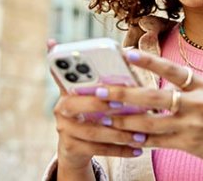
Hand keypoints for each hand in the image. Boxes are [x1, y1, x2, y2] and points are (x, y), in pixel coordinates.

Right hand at [47, 39, 145, 173]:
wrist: (75, 148)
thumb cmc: (93, 113)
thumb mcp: (95, 95)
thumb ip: (108, 78)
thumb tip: (130, 52)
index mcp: (67, 89)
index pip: (63, 74)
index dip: (70, 70)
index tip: (88, 68)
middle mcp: (61, 108)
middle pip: (76, 104)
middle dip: (100, 104)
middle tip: (121, 104)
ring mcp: (64, 129)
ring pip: (92, 131)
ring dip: (119, 133)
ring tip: (141, 135)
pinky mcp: (70, 148)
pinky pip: (97, 149)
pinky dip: (120, 150)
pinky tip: (137, 150)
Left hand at [92, 49, 202, 173]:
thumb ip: (182, 86)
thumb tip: (148, 81)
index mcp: (201, 85)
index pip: (172, 69)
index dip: (149, 62)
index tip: (127, 54)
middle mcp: (197, 103)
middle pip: (154, 97)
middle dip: (123, 94)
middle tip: (99, 91)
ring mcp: (192, 124)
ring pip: (150, 122)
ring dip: (124, 119)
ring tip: (103, 116)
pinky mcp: (187, 143)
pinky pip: (156, 141)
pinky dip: (138, 139)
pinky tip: (122, 135)